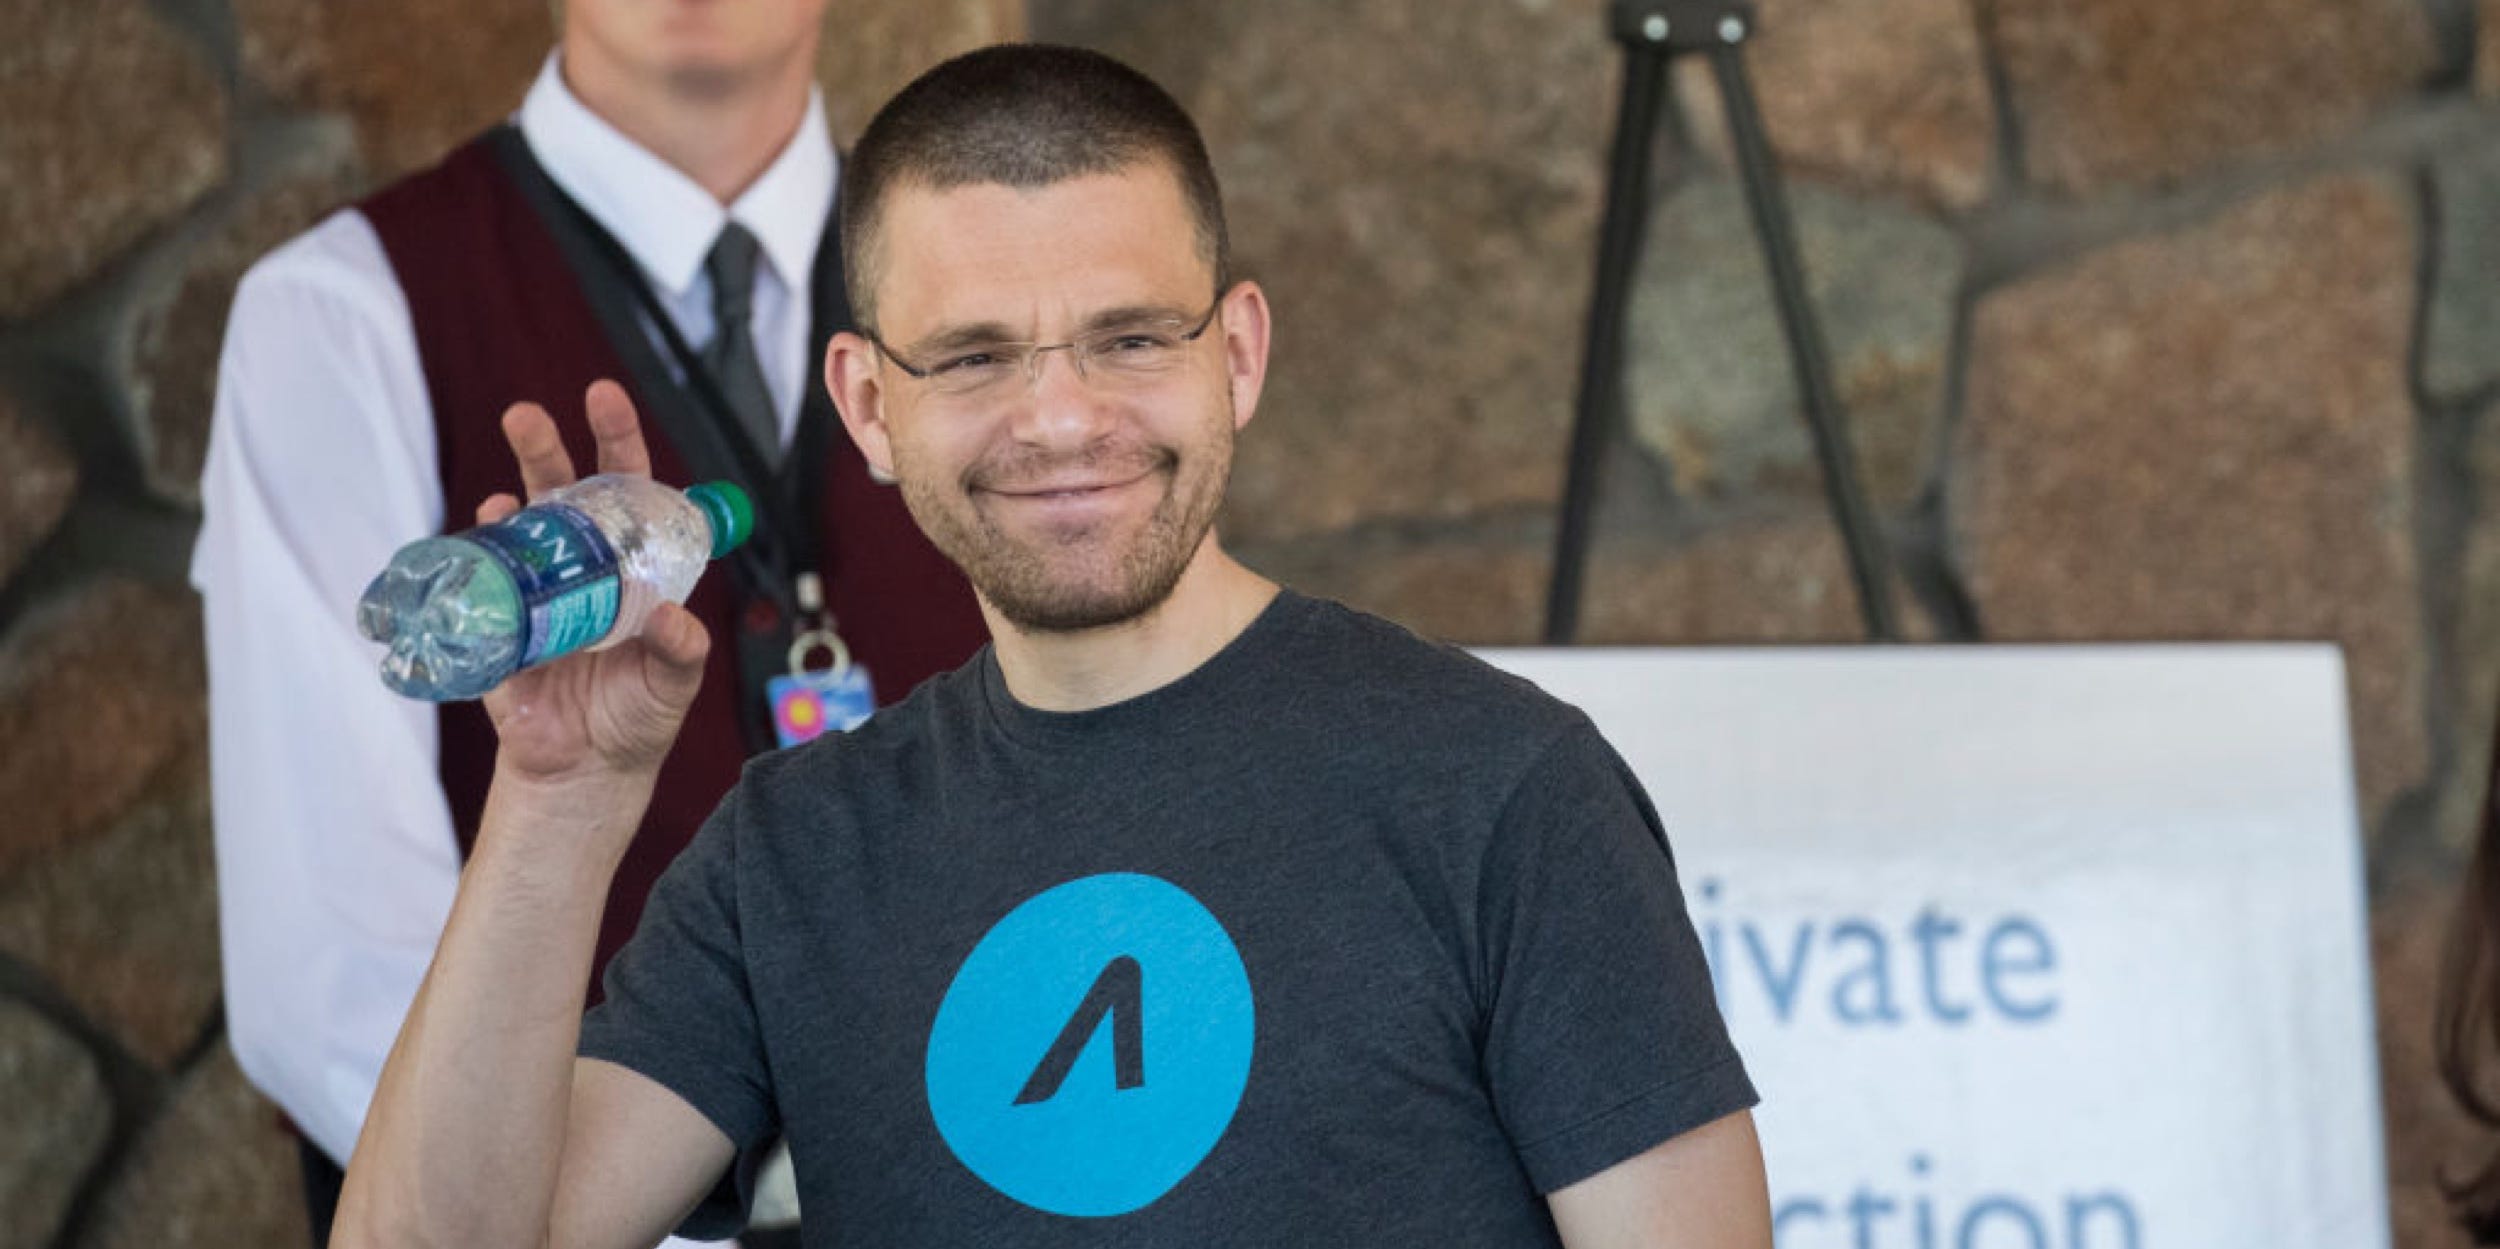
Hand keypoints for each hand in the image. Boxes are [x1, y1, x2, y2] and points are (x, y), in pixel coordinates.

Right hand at [477, 380, 709, 783]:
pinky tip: (486, 528)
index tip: (604, 401)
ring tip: (507, 476)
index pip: (630, 494)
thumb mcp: (673, 686)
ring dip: (511, 490)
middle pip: (564, 495)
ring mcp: (537, 593)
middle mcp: (583, 570)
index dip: (619, 444)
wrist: (584, 772)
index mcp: (633, 570)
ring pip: (519, 527)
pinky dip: (480, 551)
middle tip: (530, 415)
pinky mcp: (500, 627)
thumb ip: (680, 652)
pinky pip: (484, 582)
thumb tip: (669, 618)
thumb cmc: (637, 719)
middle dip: (547, 448)